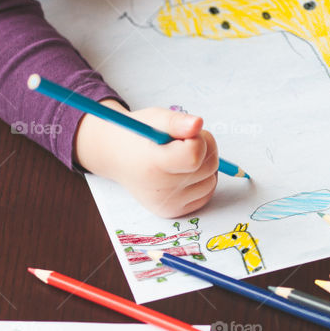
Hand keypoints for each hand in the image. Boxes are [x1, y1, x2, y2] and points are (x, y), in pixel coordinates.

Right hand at [74, 102, 218, 217]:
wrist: (118, 158)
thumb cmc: (138, 136)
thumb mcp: (155, 119)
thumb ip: (177, 121)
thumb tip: (198, 124)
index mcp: (153, 164)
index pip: (194, 155)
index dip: (197, 140)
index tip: (183, 135)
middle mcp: (160, 189)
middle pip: (208, 167)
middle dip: (204, 148)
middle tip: (182, 141)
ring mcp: (168, 204)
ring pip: (211, 181)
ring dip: (205, 165)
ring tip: (181, 156)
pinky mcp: (174, 212)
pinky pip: (205, 194)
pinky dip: (202, 180)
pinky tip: (183, 171)